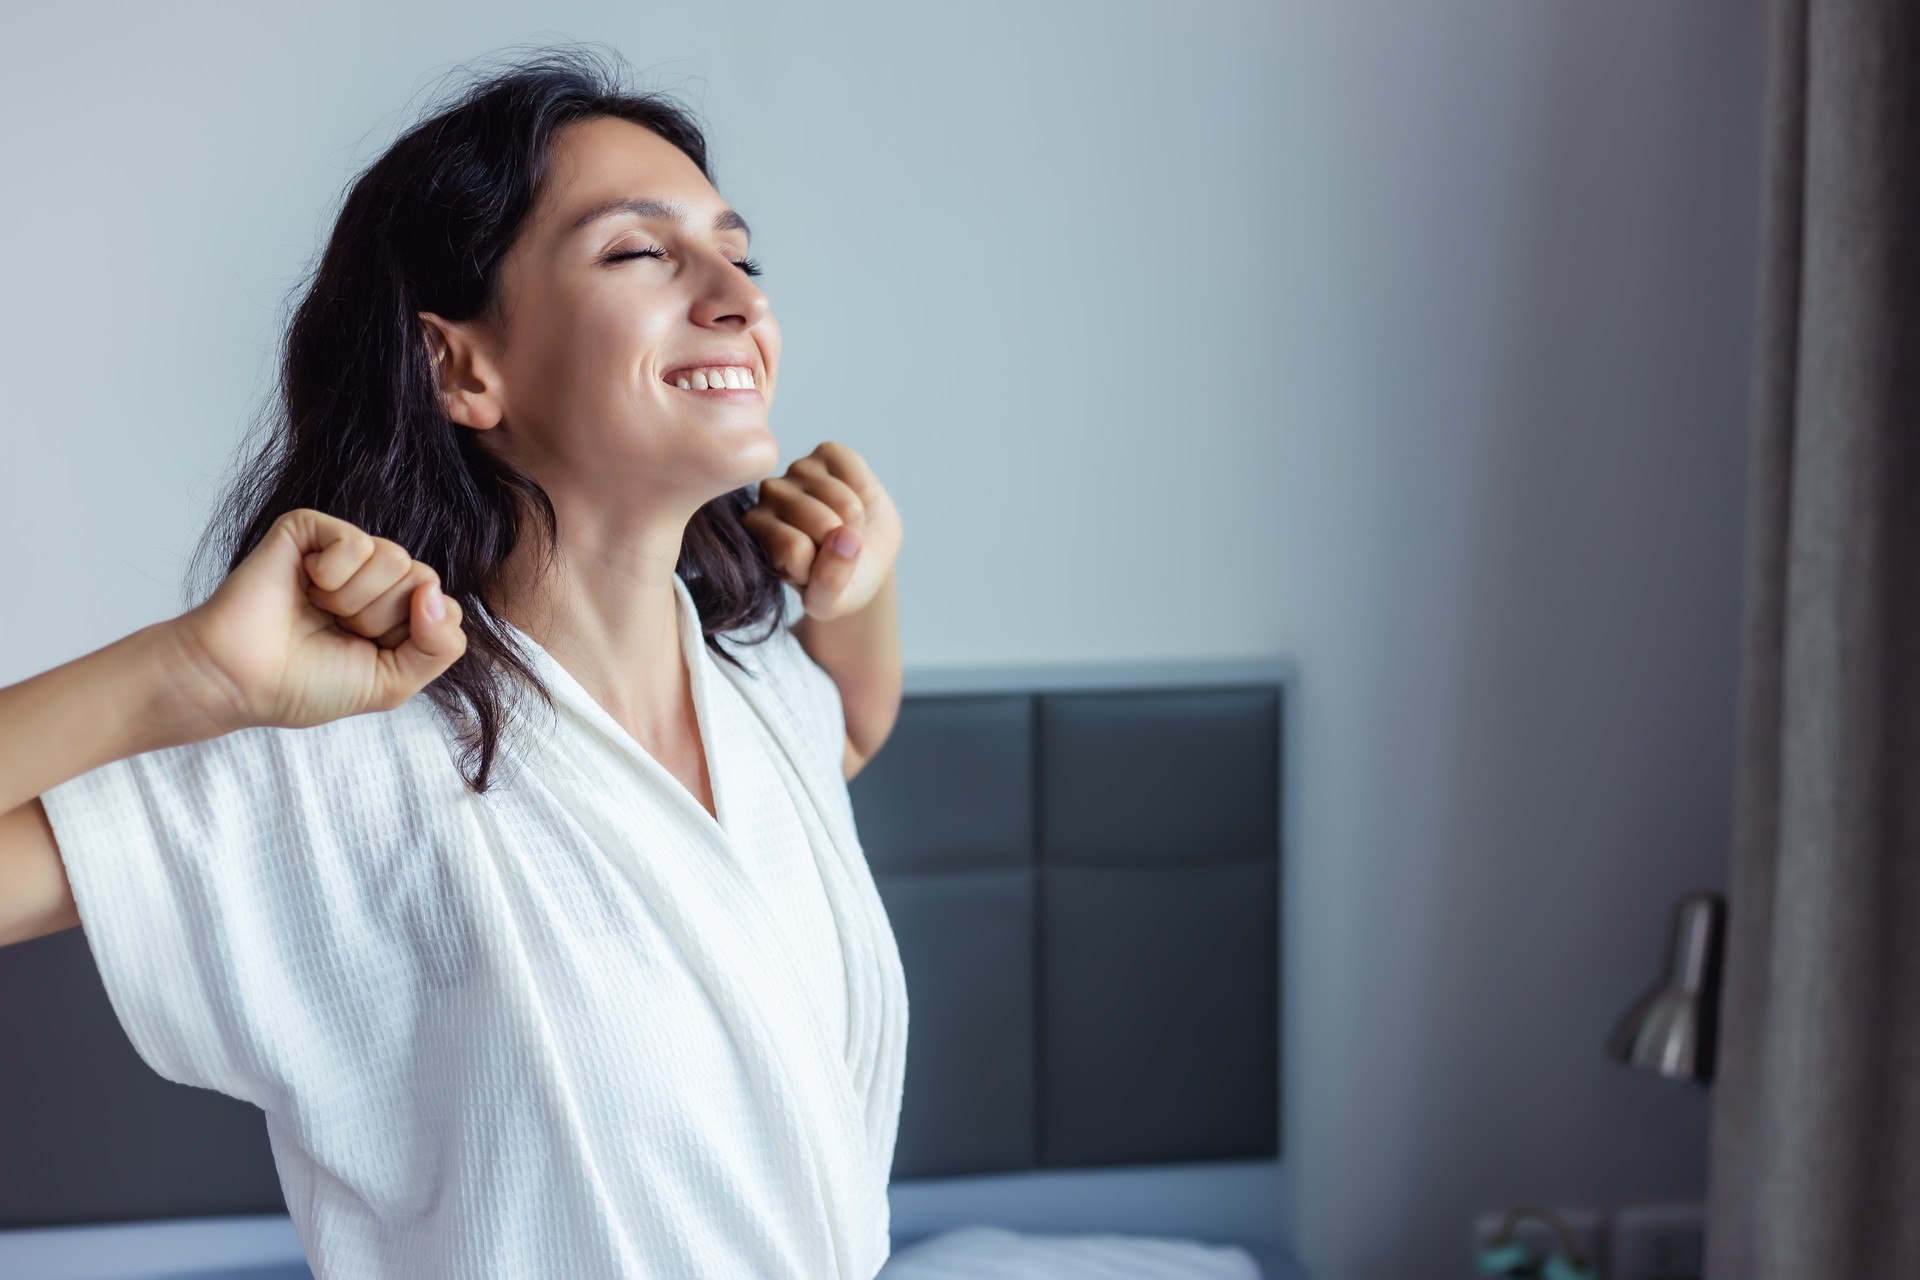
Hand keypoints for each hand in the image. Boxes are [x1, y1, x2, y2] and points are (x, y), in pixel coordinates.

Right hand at [167, 508, 467, 730]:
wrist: (240, 678)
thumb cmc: (307, 683)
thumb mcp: (393, 683)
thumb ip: (440, 647)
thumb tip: (436, 593)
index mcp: (398, 612)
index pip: (446, 608)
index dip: (412, 638)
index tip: (366, 653)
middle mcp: (376, 578)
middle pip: (423, 580)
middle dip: (379, 620)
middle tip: (335, 630)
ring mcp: (345, 552)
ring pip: (395, 559)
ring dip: (354, 600)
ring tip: (318, 609)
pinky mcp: (311, 529)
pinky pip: (357, 542)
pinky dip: (332, 576)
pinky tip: (305, 586)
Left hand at [743, 441, 902, 621]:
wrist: (863, 553)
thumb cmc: (838, 580)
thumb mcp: (831, 603)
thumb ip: (829, 584)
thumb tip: (845, 537)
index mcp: (757, 535)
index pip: (797, 552)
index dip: (822, 569)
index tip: (819, 571)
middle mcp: (768, 497)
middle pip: (822, 524)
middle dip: (844, 544)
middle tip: (838, 547)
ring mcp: (796, 470)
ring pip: (844, 502)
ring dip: (858, 522)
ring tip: (848, 527)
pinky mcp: (827, 452)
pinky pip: (858, 475)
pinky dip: (868, 495)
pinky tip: (858, 502)